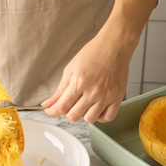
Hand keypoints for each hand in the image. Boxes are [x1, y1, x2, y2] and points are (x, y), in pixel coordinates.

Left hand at [42, 0, 157, 123]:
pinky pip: (107, 118)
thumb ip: (59, 90)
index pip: (62, 107)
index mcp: (79, 82)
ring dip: (83, 114)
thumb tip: (47, 105)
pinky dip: (100, 117)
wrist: (114, 46)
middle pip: (74, 116)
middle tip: (69, 104)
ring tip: (83, 104)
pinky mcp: (118, 98)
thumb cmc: (92, 54)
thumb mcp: (70, 70)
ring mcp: (107, 96)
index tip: (50, 111)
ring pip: (90, 119)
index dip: (52, 112)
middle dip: (67, 112)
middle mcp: (93, 91)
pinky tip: (96, 108)